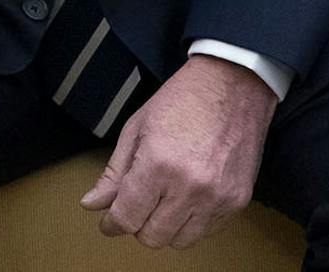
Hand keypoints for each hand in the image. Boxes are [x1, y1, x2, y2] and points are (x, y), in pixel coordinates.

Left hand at [81, 54, 276, 249]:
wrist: (232, 86)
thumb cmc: (180, 102)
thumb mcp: (135, 129)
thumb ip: (114, 173)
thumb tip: (91, 204)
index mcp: (158, 164)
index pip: (127, 217)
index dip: (111, 224)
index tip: (108, 222)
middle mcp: (190, 187)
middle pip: (153, 237)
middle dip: (137, 225)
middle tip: (136, 204)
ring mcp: (218, 197)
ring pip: (180, 241)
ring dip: (165, 227)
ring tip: (162, 199)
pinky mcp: (238, 202)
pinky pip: (206, 232)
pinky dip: (191, 223)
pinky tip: (186, 197)